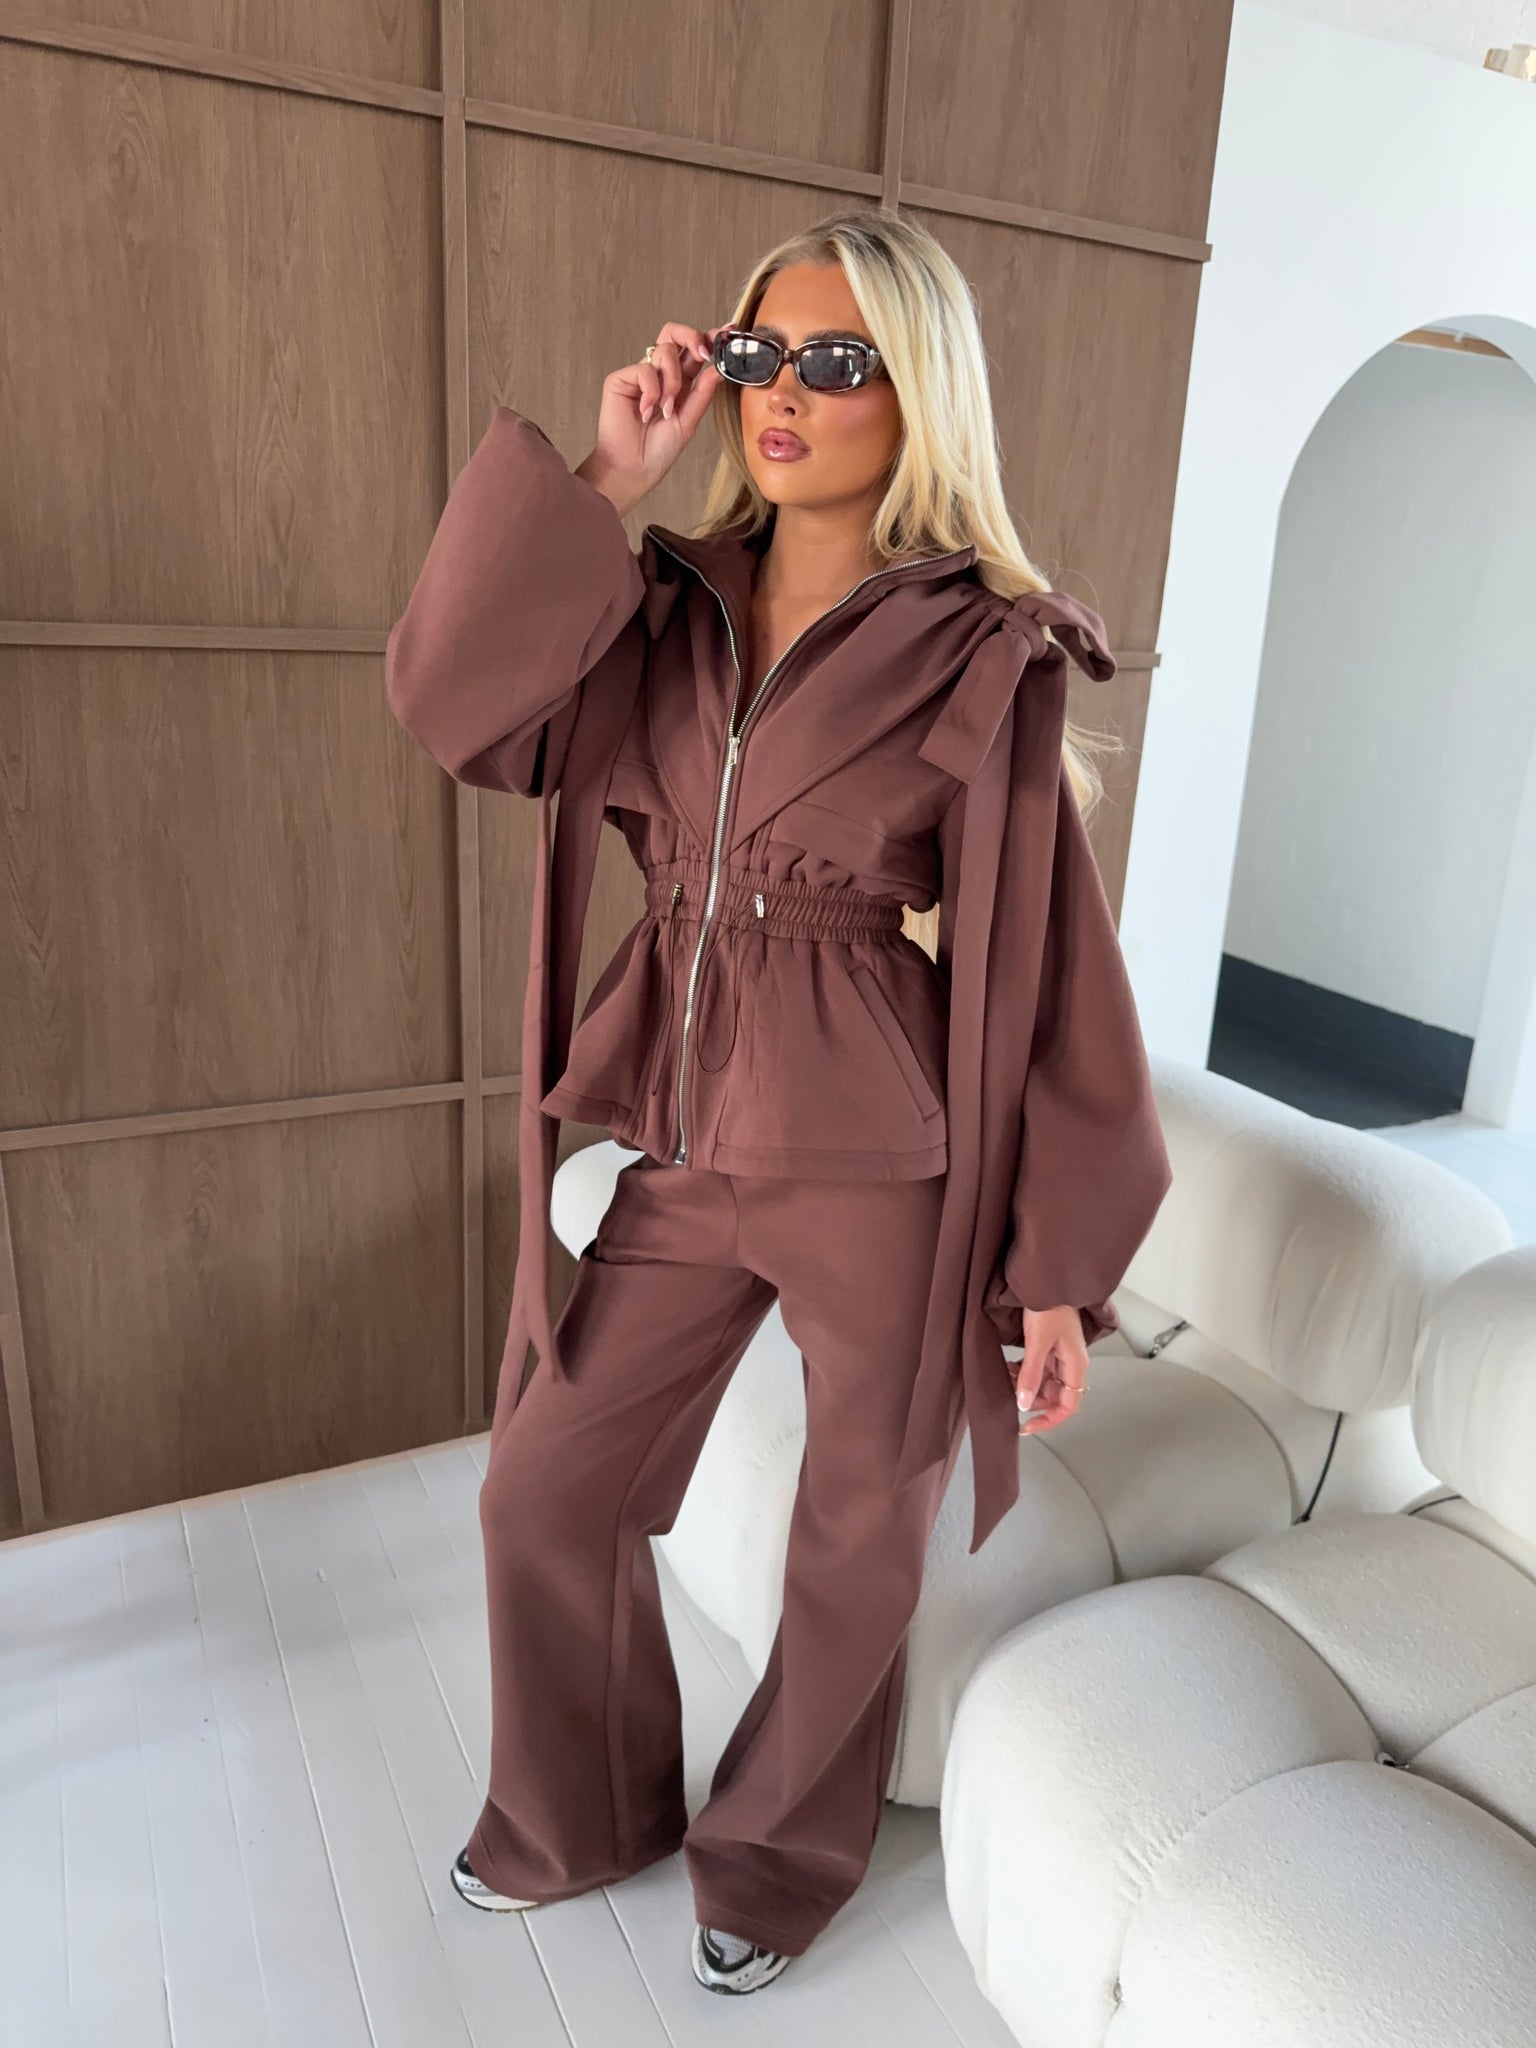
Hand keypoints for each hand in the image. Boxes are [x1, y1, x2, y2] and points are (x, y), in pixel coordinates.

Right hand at [575, 322, 726, 516]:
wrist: (634, 469)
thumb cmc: (658, 450)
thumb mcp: (689, 421)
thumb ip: (702, 394)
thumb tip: (718, 368)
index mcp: (680, 382)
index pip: (694, 351)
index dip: (709, 338)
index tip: (727, 331)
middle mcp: (660, 374)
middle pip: (674, 334)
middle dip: (691, 337)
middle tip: (703, 354)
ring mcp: (640, 375)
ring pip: (663, 350)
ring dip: (672, 380)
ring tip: (666, 409)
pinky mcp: (621, 379)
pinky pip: (644, 369)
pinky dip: (651, 391)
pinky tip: (646, 412)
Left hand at [1013, 1306, 1091, 1435]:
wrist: (1047, 1280)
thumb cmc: (1049, 1306)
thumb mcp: (1037, 1343)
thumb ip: (1030, 1374)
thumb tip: (1023, 1404)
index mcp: (1076, 1366)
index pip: (1068, 1406)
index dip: (1049, 1420)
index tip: (1027, 1426)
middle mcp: (1070, 1364)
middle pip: (1055, 1397)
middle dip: (1032, 1400)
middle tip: (1011, 1396)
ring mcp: (1060, 1355)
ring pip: (1043, 1383)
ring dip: (1025, 1385)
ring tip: (1007, 1377)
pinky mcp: (1049, 1347)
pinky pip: (1037, 1369)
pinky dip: (1023, 1372)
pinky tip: (1010, 1367)